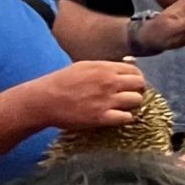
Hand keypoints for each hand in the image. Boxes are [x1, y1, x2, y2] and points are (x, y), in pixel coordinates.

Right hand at [22, 59, 148, 130]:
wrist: (44, 100)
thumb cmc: (62, 82)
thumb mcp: (84, 66)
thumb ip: (105, 67)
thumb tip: (124, 67)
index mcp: (104, 68)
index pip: (134, 70)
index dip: (136, 78)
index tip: (131, 85)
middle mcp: (108, 82)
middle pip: (140, 84)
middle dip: (138, 90)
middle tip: (130, 96)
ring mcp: (106, 100)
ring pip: (137, 101)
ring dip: (132, 105)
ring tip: (122, 107)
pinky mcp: (101, 117)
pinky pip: (126, 118)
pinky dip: (125, 118)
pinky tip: (116, 116)